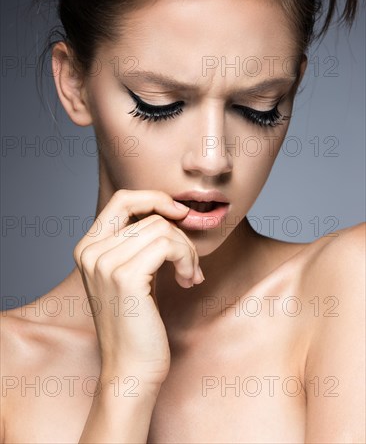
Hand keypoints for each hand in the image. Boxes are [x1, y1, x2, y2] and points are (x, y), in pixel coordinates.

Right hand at [73, 189, 203, 386]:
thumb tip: (172, 210)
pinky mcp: (125, 276)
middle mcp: (90, 251)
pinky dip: (186, 259)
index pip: (123, 199)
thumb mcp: (133, 272)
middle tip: (190, 264)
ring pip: (163, 229)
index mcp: (87, 247)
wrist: (131, 369)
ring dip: (187, 251)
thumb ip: (140, 241)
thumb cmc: (137, 322)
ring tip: (189, 275)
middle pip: (151, 216)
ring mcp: (104, 263)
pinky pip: (168, 245)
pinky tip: (187, 281)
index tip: (180, 213)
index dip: (155, 199)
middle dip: (180, 236)